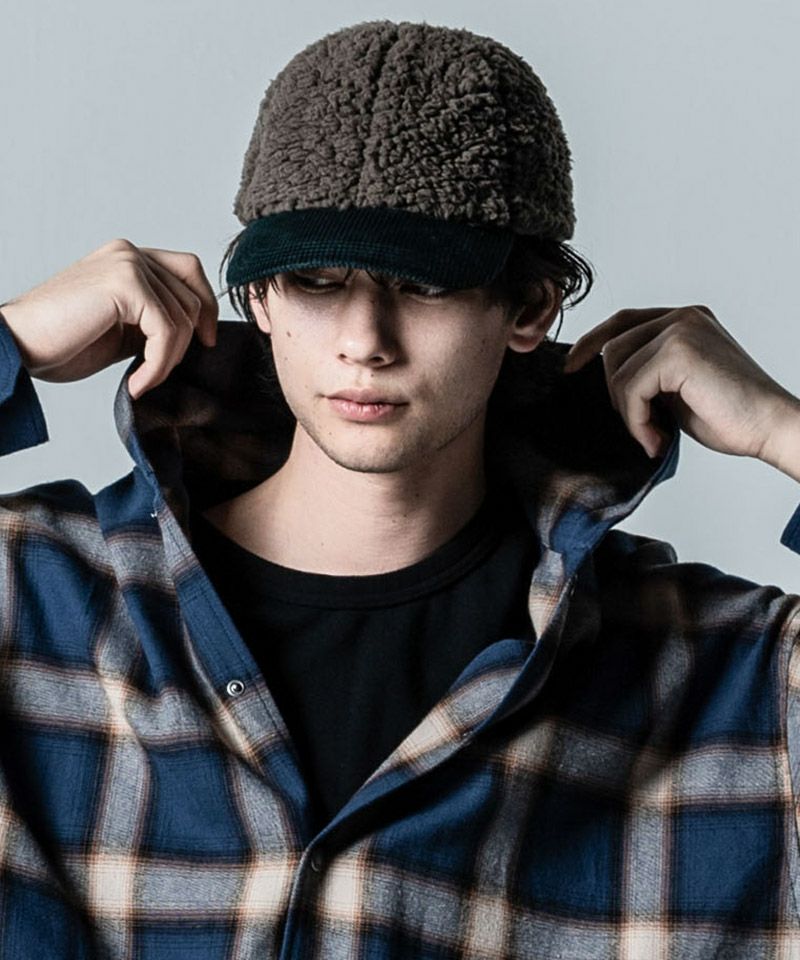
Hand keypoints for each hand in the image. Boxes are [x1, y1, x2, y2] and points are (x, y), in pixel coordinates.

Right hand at [0, 238, 217, 398]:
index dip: (207, 306)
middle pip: (191, 296)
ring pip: (182, 318)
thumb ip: (154, 320)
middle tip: (163, 371)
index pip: (189, 270)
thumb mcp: (122, 328)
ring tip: (143, 381)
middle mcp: (130, 253)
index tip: (207, 341)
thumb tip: (197, 335)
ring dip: (168, 360)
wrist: (19, 345)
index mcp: (129, 258)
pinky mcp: (124, 284)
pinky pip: (166, 330)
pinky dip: (158, 364)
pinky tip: (138, 383)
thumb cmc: (62, 342)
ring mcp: (128, 264)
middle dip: (187, 342)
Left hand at [562, 305, 799, 466]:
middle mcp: (682, 317)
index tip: (570, 368)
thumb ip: (648, 373)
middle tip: (644, 427)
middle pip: (613, 347)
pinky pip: (630, 388)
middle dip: (616, 394)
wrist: (770, 427)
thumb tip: (607, 379)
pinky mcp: (678, 351)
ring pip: (617, 370)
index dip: (591, 343)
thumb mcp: (676, 387)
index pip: (622, 321)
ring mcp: (681, 329)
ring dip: (629, 413)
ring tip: (655, 435)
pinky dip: (637, 420)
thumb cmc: (731, 414)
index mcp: (684, 320)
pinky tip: (658, 439)